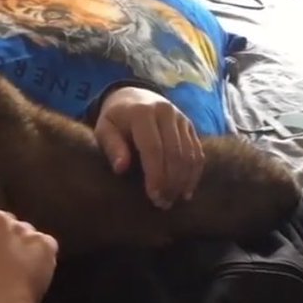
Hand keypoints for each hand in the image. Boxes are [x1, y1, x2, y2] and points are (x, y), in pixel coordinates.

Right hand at [0, 208, 58, 302]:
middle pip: (8, 222)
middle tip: (7, 259)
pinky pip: (47, 246)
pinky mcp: (45, 243)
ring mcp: (24, 230)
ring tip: (23, 270)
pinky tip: (36, 273)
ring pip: (28, 234)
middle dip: (8, 237)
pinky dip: (43, 257)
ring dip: (26, 246)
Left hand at [95, 86, 204, 208]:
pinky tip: (186, 191)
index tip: (154, 196)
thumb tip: (121, 168)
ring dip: (183, 181)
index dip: (155, 174)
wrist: (133, 97)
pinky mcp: (190, 125)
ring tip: (173, 200)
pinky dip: (194, 174)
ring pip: (190, 154)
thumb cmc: (116, 121)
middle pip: (175, 153)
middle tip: (163, 204)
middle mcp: (165, 111)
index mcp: (142, 112)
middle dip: (171, 182)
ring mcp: (181, 118)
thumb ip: (112, 147)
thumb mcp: (104, 130)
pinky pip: (198, 152)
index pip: (153, 148)